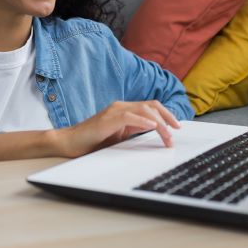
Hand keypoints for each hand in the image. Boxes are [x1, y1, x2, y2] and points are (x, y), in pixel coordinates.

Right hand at [56, 100, 180, 157]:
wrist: (70, 142)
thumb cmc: (92, 141)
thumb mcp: (119, 136)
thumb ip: (134, 129)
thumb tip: (154, 129)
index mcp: (124, 110)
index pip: (151, 107)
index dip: (166, 115)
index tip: (176, 127)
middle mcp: (121, 106)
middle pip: (151, 105)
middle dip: (167, 117)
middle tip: (177, 130)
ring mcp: (114, 110)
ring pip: (144, 109)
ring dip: (159, 122)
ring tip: (168, 135)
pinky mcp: (108, 118)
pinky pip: (129, 116)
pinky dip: (143, 120)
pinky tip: (152, 126)